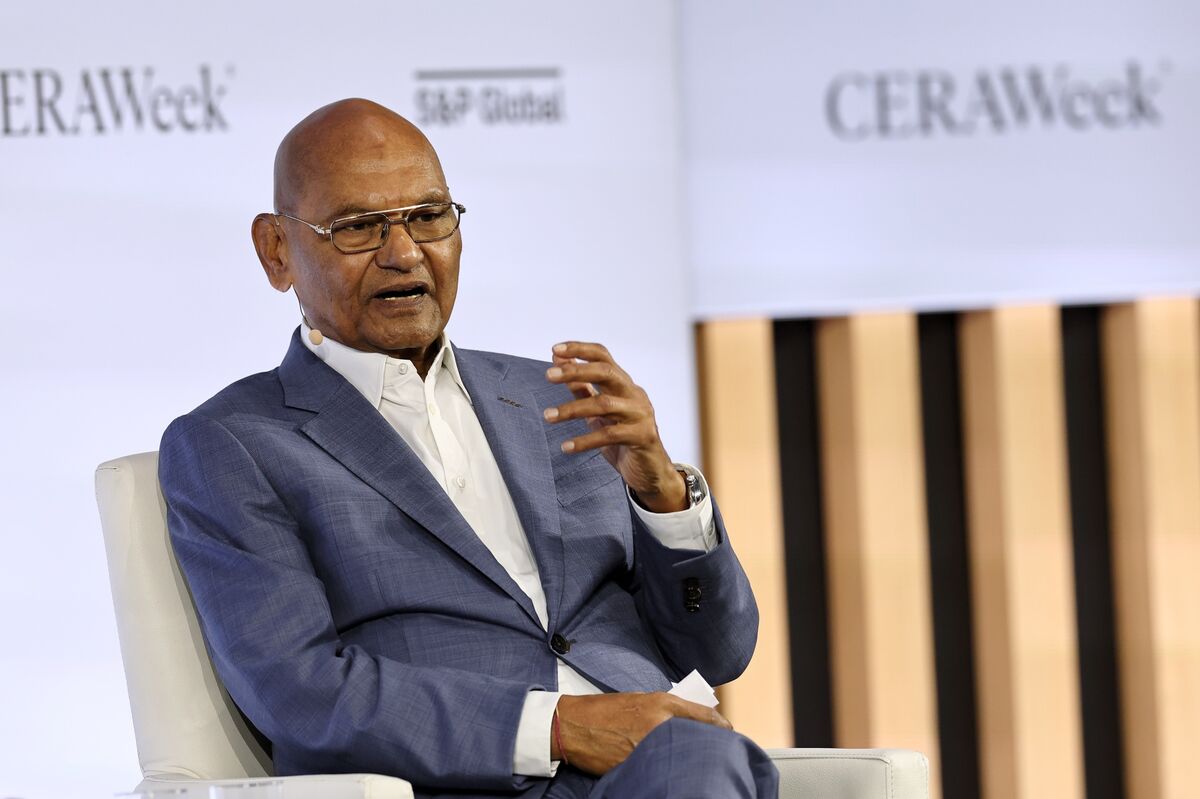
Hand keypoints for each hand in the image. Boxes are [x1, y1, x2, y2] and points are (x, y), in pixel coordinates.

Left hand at [543, 341, 685, 512]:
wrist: (651, 472)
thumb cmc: (623, 439)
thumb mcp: (599, 413)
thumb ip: (583, 388)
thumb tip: (561, 363)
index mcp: (624, 385)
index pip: (603, 357)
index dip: (580, 350)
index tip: (555, 350)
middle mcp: (634, 394)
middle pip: (606, 372)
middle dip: (575, 371)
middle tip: (548, 376)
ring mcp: (641, 414)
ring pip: (604, 404)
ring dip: (572, 409)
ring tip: (547, 416)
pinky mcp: (642, 436)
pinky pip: (609, 435)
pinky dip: (585, 441)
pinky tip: (566, 447)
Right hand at [552, 692, 731, 774]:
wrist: (573, 726)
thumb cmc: (605, 711)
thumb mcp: (640, 700)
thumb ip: (666, 709)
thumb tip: (689, 722)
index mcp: (661, 703)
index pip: (705, 716)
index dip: (721, 726)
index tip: (727, 732)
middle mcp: (660, 724)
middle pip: (698, 738)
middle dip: (706, 745)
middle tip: (711, 750)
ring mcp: (649, 748)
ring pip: (681, 756)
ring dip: (686, 759)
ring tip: (687, 761)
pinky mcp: (637, 766)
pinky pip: (660, 768)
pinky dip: (665, 769)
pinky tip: (666, 770)